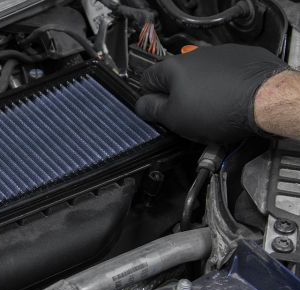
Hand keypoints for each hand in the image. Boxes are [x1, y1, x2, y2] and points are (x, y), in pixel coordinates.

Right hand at [135, 44, 287, 143]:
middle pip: (176, 78)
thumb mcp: (175, 119)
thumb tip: (141, 105)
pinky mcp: (242, 58)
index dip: (149, 98)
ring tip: (212, 112)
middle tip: (186, 116)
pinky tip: (230, 101)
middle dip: (178, 96)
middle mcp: (194, 56)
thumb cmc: (220, 110)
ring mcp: (220, 54)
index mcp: (172, 68)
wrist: (265, 100)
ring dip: (201, 91)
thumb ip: (152, 110)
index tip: (157, 110)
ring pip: (201, 76)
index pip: (146, 80)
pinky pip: (225, 74)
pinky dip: (224, 86)